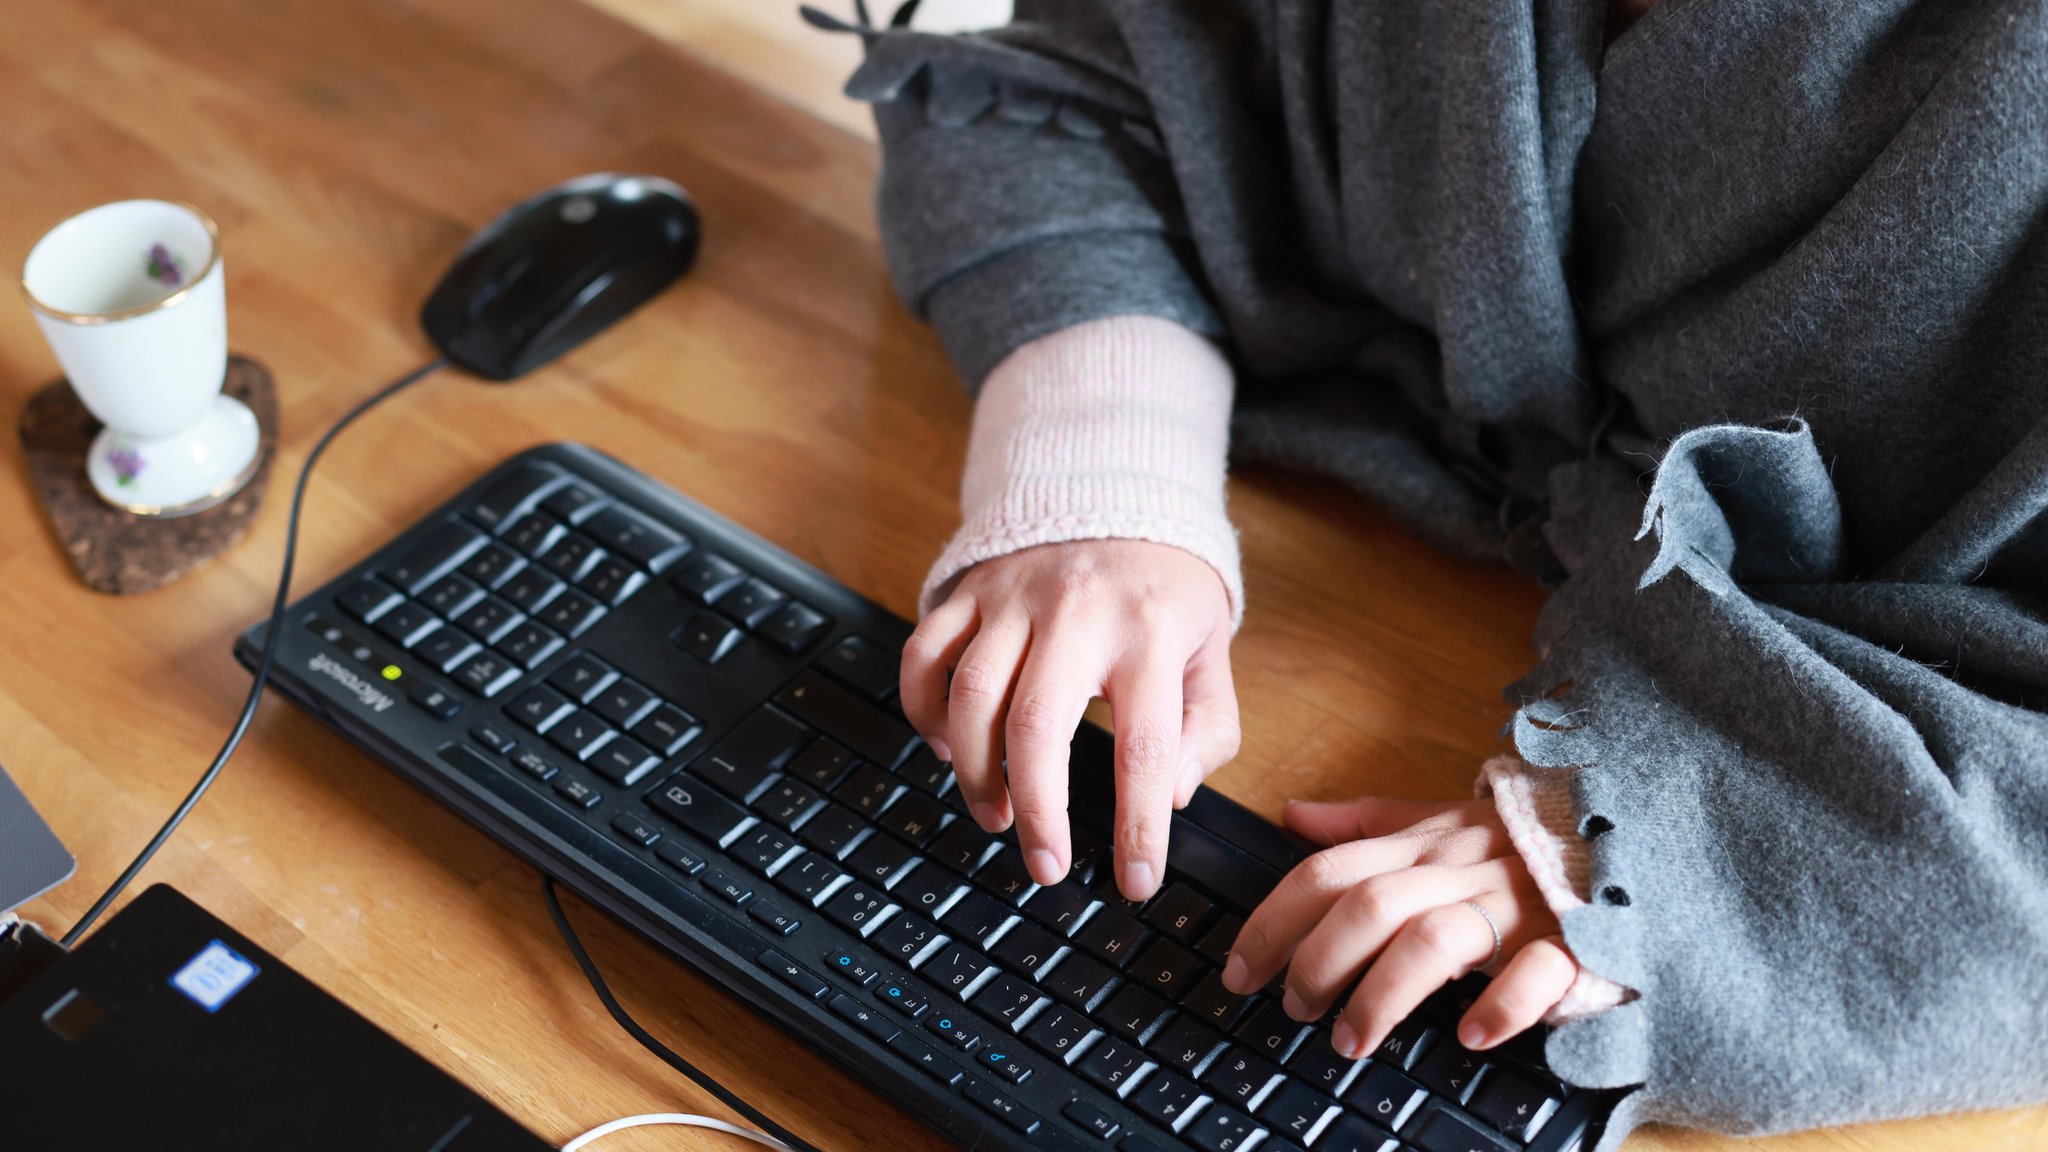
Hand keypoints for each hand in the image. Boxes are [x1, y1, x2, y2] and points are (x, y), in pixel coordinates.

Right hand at [900, 539, 1237, 898]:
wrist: (1117, 492)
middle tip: (1047, 867)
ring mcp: (1015, 594)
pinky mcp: (971, 588)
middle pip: (1037, 724)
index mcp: (1152, 630)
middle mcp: (1078, 609)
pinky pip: (924, 653)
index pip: (1145, 746)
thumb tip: (1172, 795)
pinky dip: (923, 710)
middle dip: (1038, 811)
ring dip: (974, 771)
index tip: (1135, 881)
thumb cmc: (1165, 593)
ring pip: (971, 693)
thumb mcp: (1212, 653)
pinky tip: (947, 747)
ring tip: (996, 815)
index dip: (1138, 825)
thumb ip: (1207, 729)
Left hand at [1222, 795, 1583, 1056]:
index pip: (1328, 873)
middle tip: (1291, 1011)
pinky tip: (1471, 1034)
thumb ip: (1367, 822)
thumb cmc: (1523, 838)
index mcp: (1425, 844)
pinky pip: (1537, 971)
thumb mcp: (1442, 819)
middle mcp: (1462, 869)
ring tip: (1349, 1041)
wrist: (1633, 832)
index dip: (1273, 921)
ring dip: (1381, 994)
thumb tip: (1291, 815)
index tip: (1238, 970)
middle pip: (1368, 906)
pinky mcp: (1576, 940)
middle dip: (1316, 962)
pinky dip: (1502, 1004)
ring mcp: (1518, 904)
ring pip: (1433, 940)